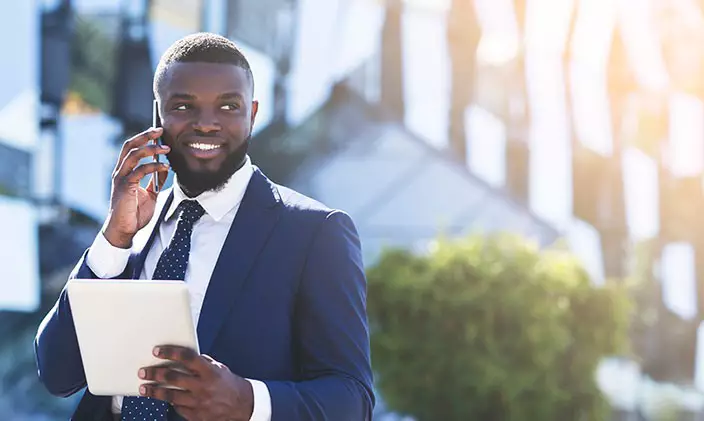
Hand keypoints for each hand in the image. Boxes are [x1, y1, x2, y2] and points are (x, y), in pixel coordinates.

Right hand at [103, 127, 169, 247]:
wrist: (125, 229)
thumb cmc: (135, 213)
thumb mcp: (150, 193)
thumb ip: (156, 180)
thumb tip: (165, 168)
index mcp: (124, 172)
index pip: (131, 148)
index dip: (143, 137)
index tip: (158, 132)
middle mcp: (120, 172)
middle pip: (130, 146)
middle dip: (145, 136)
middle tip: (160, 131)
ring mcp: (121, 178)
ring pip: (134, 155)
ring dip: (151, 149)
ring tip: (166, 149)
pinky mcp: (125, 186)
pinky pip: (140, 171)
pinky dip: (153, 167)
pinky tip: (165, 167)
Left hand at [139, 345, 253, 420]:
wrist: (243, 406)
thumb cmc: (230, 385)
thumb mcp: (219, 369)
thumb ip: (202, 363)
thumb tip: (184, 357)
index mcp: (210, 372)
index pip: (187, 358)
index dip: (170, 353)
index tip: (157, 351)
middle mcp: (203, 386)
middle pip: (173, 378)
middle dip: (155, 374)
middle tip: (144, 371)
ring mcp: (199, 403)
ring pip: (170, 396)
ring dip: (154, 392)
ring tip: (144, 388)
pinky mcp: (196, 415)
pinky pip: (177, 408)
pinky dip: (170, 403)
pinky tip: (163, 399)